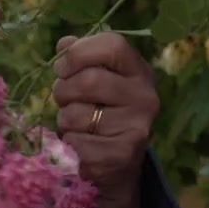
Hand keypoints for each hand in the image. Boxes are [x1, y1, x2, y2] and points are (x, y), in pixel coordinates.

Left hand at [51, 32, 157, 207]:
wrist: (120, 163)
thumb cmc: (104, 111)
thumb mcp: (99, 79)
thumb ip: (82, 58)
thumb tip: (65, 44)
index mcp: (139, 71)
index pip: (112, 45)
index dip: (79, 53)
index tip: (63, 68)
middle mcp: (145, 97)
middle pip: (88, 81)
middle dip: (63, 90)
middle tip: (64, 99)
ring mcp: (136, 128)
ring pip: (76, 115)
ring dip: (65, 120)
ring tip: (77, 124)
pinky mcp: (121, 156)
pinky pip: (76, 143)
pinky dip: (69, 144)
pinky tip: (83, 146)